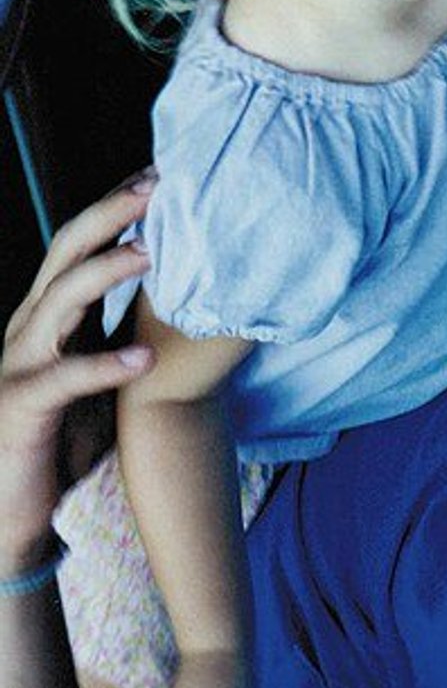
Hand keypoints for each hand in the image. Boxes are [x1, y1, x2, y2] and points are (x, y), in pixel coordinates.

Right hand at [0, 174, 155, 576]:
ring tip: (152, 253)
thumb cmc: (67, 434)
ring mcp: (18, 364)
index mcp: (51, 313)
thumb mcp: (100, 369)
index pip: (81, 244)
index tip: (160, 176)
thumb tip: (188, 291)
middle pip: (66, 254)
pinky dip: (104, 366)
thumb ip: (126, 327)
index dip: (116, 207)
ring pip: (59, 300)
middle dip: (110, 214)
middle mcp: (30, 327)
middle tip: (156, 186)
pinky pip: (63, 379)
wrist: (16, 511)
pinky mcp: (20, 408)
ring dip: (106, 272)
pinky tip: (143, 358)